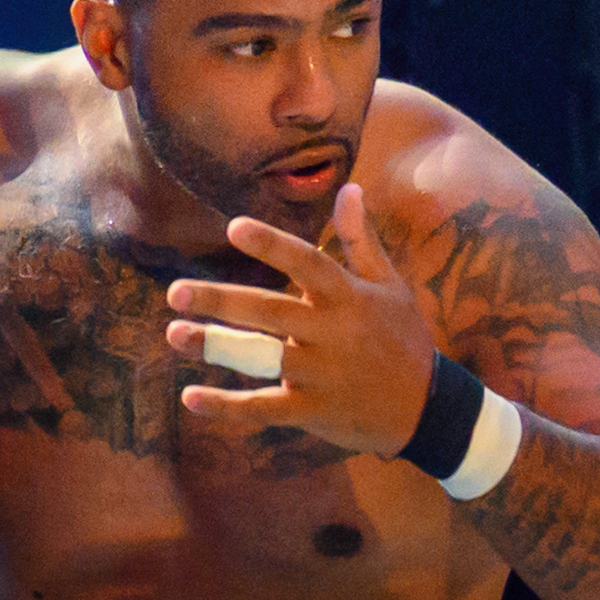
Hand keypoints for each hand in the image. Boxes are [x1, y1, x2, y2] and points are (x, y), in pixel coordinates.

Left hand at [166, 183, 439, 457]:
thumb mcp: (390, 285)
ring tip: (174, 334)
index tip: (233, 228)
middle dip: (222, 300)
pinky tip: (190, 397)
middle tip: (176, 291)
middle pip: (270, 311)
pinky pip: (263, 408)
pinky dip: (226, 406)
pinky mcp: (312, 411)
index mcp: (350, 297)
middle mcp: (334, 333)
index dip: (271, 245)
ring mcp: (322, 374)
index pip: (307, 263)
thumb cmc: (403, 337)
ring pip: (260, 358)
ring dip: (215, 346)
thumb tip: (349, 188)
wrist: (426, 407)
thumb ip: (361, 239)